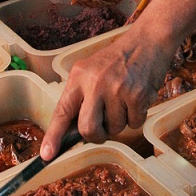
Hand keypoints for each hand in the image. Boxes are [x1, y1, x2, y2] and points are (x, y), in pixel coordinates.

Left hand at [40, 23, 174, 154]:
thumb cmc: (118, 59)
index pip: (62, 111)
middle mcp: (95, 83)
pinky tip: (137, 98)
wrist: (148, 40)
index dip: (53, 136)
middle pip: (88, 129)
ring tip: (125, 99)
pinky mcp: (137, 96)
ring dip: (121, 121)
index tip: (47, 155)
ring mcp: (117, 90)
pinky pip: (134, 123)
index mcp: (79, 77)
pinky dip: (137, 116)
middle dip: (96, 135)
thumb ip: (81, 97)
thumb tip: (73, 131)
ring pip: (115, 129)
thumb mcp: (92, 71)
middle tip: (104, 128)